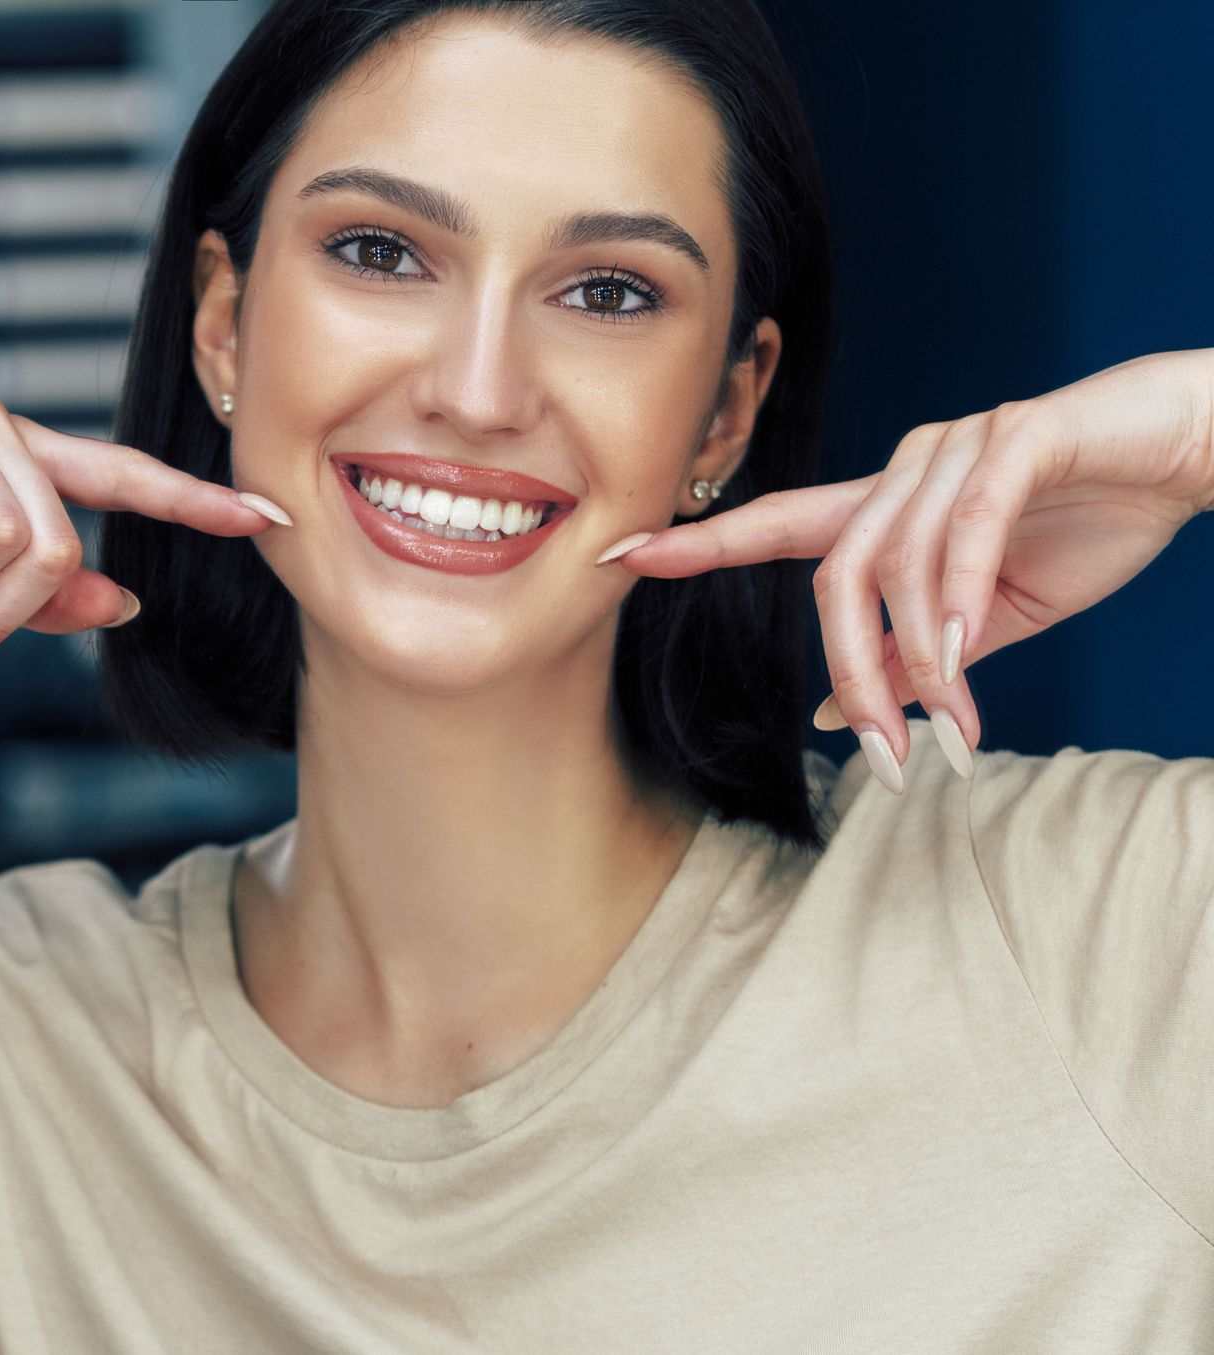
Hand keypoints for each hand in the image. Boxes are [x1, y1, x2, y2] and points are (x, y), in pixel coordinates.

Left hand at [598, 348, 1213, 782]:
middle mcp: (902, 469)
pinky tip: (964, 647)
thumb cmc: (1086, 526)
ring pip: (895, 562)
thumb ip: (912, 660)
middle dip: (849, 673)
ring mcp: (955, 449)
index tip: (616, 555)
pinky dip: (957, 591)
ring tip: (952, 725)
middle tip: (882, 754)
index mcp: (886, 508)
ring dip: (916, 656)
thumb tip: (831, 717)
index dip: (695, 543)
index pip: (772, 524)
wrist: (1187, 455)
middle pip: (833, 577)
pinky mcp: (1018, 440)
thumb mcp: (988, 618)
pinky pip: (963, 522)